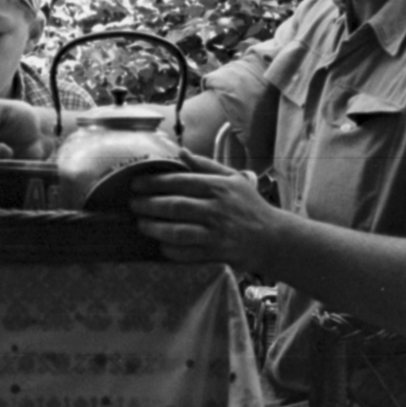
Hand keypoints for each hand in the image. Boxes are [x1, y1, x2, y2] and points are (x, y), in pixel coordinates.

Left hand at [128, 149, 284, 266]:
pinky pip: (187, 253)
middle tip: (133, 204)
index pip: (180, 182)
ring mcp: (216, 234)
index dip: (155, 183)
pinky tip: (160, 244)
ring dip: (155, 228)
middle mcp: (216, 210)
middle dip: (149, 205)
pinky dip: (170, 250)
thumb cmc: (249, 205)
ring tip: (141, 224)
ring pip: (178, 232)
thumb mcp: (233, 179)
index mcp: (219, 188)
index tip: (137, 184)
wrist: (273, 238)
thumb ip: (205, 165)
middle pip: (175, 206)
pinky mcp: (216, 254)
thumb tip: (180, 152)